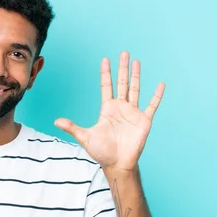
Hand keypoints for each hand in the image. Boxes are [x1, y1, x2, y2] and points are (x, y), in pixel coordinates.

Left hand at [54, 51, 164, 171]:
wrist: (117, 164)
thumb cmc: (102, 152)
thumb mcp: (85, 138)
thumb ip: (72, 128)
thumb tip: (56, 122)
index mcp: (107, 109)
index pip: (106, 86)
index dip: (106, 73)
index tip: (105, 59)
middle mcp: (121, 108)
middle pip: (122, 83)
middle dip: (122, 68)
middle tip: (123, 53)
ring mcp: (133, 113)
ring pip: (135, 89)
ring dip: (136, 76)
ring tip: (136, 62)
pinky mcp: (144, 120)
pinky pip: (151, 105)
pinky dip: (156, 95)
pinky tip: (160, 84)